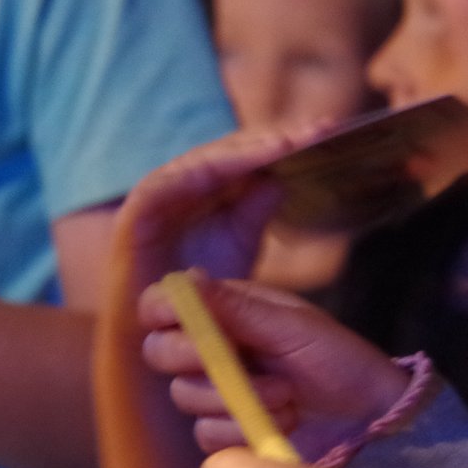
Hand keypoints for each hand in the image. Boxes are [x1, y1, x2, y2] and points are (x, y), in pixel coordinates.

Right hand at [117, 122, 342, 293]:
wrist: (161, 340)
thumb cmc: (201, 294)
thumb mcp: (238, 244)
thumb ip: (255, 208)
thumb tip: (276, 173)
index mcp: (209, 185)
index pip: (254, 154)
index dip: (291, 142)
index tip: (332, 132)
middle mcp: (183, 182)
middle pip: (235, 149)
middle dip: (279, 136)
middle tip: (323, 128)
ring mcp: (158, 195)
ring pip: (207, 159)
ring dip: (248, 148)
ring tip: (289, 142)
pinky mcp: (135, 215)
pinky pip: (168, 183)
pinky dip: (204, 169)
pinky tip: (242, 160)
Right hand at [140, 275, 408, 452]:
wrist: (370, 414)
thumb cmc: (340, 359)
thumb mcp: (293, 326)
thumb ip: (238, 308)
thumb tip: (187, 277)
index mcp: (227, 312)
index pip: (165, 305)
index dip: (161, 309)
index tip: (177, 319)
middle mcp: (215, 350)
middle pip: (159, 352)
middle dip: (194, 357)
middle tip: (237, 361)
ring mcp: (218, 392)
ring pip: (185, 396)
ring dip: (237, 397)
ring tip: (287, 393)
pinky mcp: (227, 432)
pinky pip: (207, 435)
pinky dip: (243, 429)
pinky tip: (285, 419)